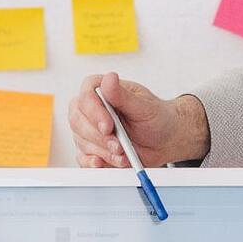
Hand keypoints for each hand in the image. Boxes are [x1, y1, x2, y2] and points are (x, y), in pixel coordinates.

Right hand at [69, 73, 199, 167]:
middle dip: (99, 137)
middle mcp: (92, 109)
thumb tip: (109, 78)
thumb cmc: (156, 118)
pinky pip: (83, 158)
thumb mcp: (143, 106)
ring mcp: (89, 130)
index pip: (86, 95)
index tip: (108, 126)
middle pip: (78, 120)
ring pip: (81, 141)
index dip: (94, 112)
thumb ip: (123, 95)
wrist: (164, 140)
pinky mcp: (92, 149)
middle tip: (118, 145)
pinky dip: (93, 163)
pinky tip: (103, 163)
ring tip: (123, 154)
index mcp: (103, 91)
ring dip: (102, 151)